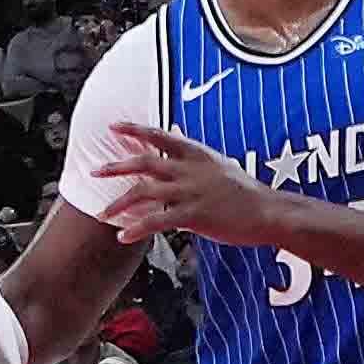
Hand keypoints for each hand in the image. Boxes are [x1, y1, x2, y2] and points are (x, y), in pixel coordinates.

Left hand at [72, 118, 257, 249]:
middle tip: (94, 170)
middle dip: (115, 166)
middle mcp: (190, 169)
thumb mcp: (220, 167)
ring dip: (119, 203)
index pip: (159, 135)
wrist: (269, 212)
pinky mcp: (194, 214)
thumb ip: (196, 163)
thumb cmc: (246, 193)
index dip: (134, 130)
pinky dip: (137, 229)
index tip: (113, 127)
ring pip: (144, 191)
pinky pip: (157, 220)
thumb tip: (176, 161)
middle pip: (144, 162)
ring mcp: (191, 191)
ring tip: (103, 214)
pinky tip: (124, 236)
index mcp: (197, 154)